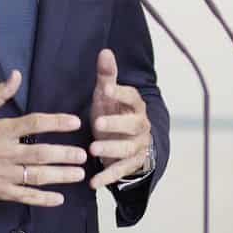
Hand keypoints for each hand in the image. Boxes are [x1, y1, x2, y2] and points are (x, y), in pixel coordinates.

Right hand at [0, 72, 85, 206]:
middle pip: (40, 153)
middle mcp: (3, 153)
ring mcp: (1, 174)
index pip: (33, 124)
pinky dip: (42, 198)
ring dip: (60, 175)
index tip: (74, 122)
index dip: (56, 122)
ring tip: (78, 174)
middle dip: (64, 154)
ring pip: (36, 175)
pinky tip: (59, 199)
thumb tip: (16, 75)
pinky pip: (24, 196)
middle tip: (84, 154)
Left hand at [87, 48, 151, 190]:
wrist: (127, 141)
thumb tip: (105, 51)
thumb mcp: (107, 95)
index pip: (132, 97)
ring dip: (111, 149)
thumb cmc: (114, 113)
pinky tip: (93, 182)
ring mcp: (138, 146)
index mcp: (135, 106)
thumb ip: (106, 75)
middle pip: (133, 124)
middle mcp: (140, 125)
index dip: (121, 92)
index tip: (106, 88)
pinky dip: (107, 177)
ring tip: (93, 149)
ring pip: (127, 149)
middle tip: (98, 124)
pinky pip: (121, 171)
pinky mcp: (132, 164)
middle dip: (116, 124)